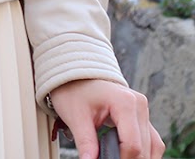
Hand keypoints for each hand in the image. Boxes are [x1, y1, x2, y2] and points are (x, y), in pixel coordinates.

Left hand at [49, 78, 163, 158]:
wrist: (74, 75)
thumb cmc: (73, 90)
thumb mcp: (75, 117)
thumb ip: (85, 142)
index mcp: (125, 102)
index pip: (132, 144)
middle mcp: (139, 105)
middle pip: (143, 147)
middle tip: (108, 158)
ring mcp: (143, 110)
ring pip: (152, 146)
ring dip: (139, 157)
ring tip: (117, 157)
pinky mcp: (142, 116)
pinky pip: (151, 140)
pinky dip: (143, 151)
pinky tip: (126, 155)